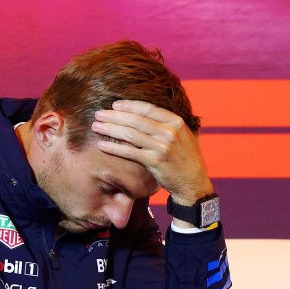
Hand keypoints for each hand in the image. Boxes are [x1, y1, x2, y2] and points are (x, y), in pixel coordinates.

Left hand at [92, 101, 213, 203]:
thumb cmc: (187, 159)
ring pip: (130, 134)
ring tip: (96, 126)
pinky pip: (129, 152)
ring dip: (110, 129)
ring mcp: (162, 147)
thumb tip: (151, 113)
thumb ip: (170, 124)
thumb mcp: (185, 136)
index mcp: (176, 122)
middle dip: (114, 116)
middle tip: (99, 114)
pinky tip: (102, 145)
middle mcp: (170, 132)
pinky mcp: (154, 161)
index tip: (115, 105)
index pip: (148, 108)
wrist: (193, 183)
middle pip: (136, 119)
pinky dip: (114, 148)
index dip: (129, 105)